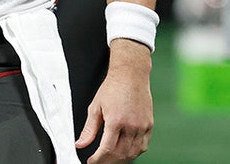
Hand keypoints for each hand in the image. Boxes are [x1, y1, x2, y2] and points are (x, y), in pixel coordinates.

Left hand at [77, 40, 153, 162]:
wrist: (131, 74)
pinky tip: (126, 151)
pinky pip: (143, 146)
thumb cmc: (113, 87)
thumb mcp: (95, 107)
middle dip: (108, 162)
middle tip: (100, 161)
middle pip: (120, 154)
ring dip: (121, 159)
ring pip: (133, 153)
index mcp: (116, 121)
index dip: (98, 159)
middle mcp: (131, 125)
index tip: (92, 161)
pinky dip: (134, 152)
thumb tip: (80, 144)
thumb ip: (88, 129)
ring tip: (111, 159)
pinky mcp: (149, 125)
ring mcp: (142, 126)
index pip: (107, 149)